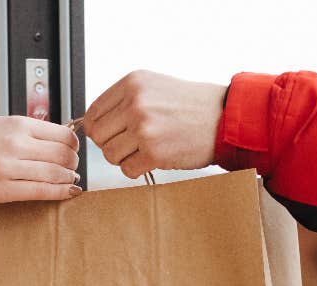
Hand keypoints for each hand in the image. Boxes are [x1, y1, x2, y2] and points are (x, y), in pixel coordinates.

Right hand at [0, 116, 81, 202]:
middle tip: (73, 167)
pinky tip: (67, 192)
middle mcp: (15, 144)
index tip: (74, 150)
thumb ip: (28, 130)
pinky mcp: (3, 190)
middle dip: (74, 163)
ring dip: (69, 179)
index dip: (75, 145)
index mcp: (16, 124)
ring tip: (70, 180)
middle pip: (64, 154)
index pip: (63, 133)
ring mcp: (9, 168)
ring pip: (56, 174)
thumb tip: (59, 138)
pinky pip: (42, 191)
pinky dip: (60, 192)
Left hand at [83, 71, 226, 179]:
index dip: (99, 129)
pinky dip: (138, 169)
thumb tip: (94, 125)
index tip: (111, 134)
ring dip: (125, 158)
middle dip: (111, 144)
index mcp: (132, 83)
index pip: (92, 113)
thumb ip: (123, 101)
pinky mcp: (155, 152)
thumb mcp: (153, 87)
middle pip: (98, 136)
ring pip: (110, 155)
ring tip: (145, 150)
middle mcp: (135, 103)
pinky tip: (154, 158)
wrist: (224, 118)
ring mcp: (145, 128)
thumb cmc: (190, 105)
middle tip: (131, 144)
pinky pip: (127, 170)